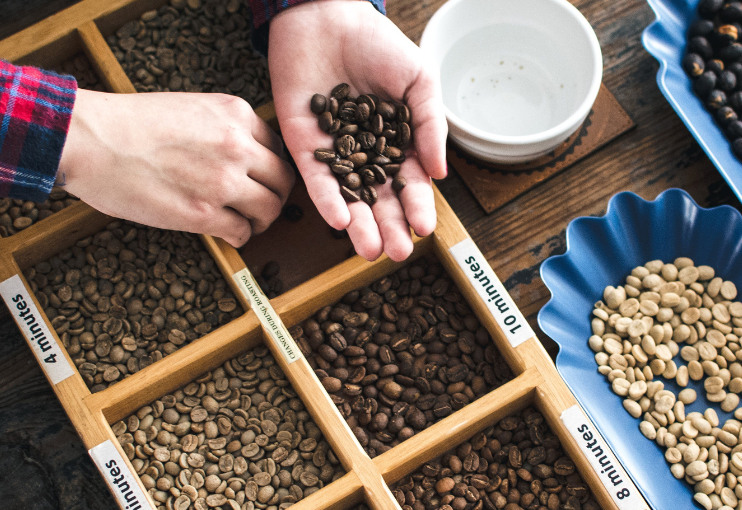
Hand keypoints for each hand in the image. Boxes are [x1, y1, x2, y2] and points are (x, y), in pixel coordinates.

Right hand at [56, 90, 295, 247]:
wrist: (91, 139)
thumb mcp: (189, 108)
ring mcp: (223, 181)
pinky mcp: (203, 214)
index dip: (270, 167)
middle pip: (283, 179)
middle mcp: (237, 145)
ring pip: (270, 208)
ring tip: (247, 223)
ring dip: (261, 220)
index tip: (260, 179)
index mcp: (236, 113)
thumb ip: (220, 128)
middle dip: (274, 195)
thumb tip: (239, 155)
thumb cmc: (128, 123)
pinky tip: (226, 234)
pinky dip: (239, 237)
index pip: (276, 146)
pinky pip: (242, 232)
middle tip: (261, 206)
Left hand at [269, 0, 446, 261]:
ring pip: (347, 197)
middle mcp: (364, 153)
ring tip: (371, 250)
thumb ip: (430, 125)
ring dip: (359, 225)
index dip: (417, 207)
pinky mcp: (302, 145)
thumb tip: (439, 173)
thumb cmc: (377, 44)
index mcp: (396, 142)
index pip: (409, 183)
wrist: (328, 17)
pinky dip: (327, 200)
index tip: (425, 229)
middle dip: (390, 227)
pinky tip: (338, 221)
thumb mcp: (419, 81)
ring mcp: (333, 152)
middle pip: (378, 198)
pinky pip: (315, 179)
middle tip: (399, 253)